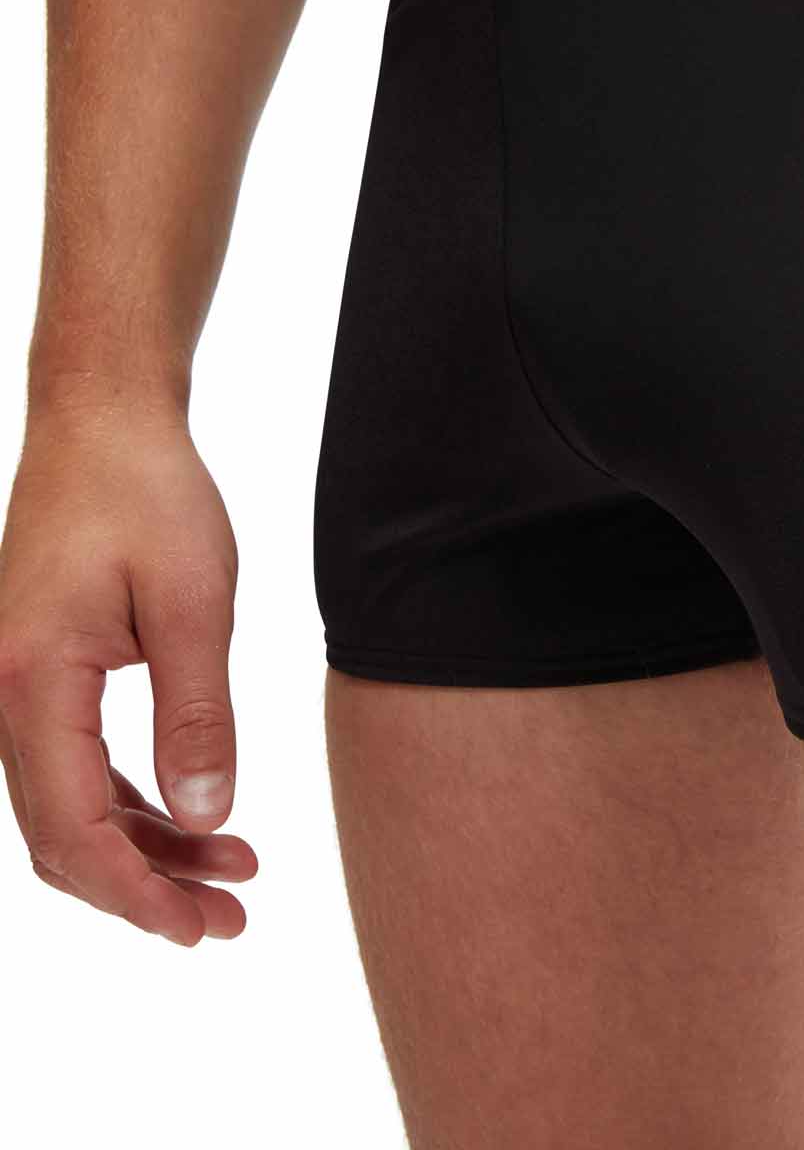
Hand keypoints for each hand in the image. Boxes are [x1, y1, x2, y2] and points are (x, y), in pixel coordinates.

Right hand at [0, 404, 255, 943]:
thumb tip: (210, 816)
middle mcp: (3, 697)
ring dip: (145, 848)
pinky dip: (131, 802)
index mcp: (31, 685)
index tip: (200, 927)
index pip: (72, 831)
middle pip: (61, 836)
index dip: (135, 893)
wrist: (103, 421)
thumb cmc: (149, 494)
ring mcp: (14, 688)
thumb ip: (198, 714)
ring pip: (69, 806)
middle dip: (143, 889)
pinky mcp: (39, 673)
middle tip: (229, 920)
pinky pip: (74, 766)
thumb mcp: (196, 601)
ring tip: (234, 873)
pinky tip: (194, 818)